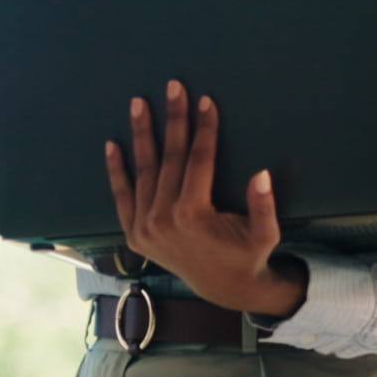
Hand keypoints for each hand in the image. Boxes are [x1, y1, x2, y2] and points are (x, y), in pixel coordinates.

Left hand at [103, 82, 304, 318]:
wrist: (223, 289)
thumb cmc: (248, 256)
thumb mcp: (265, 234)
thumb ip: (264, 206)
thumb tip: (261, 174)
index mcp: (193, 215)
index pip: (198, 160)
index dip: (204, 129)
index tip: (205, 101)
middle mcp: (162, 219)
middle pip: (169, 159)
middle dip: (173, 120)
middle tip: (172, 87)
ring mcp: (143, 227)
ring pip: (143, 171)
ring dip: (141, 134)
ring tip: (138, 103)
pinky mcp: (133, 233)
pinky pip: (122, 196)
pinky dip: (116, 170)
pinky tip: (111, 144)